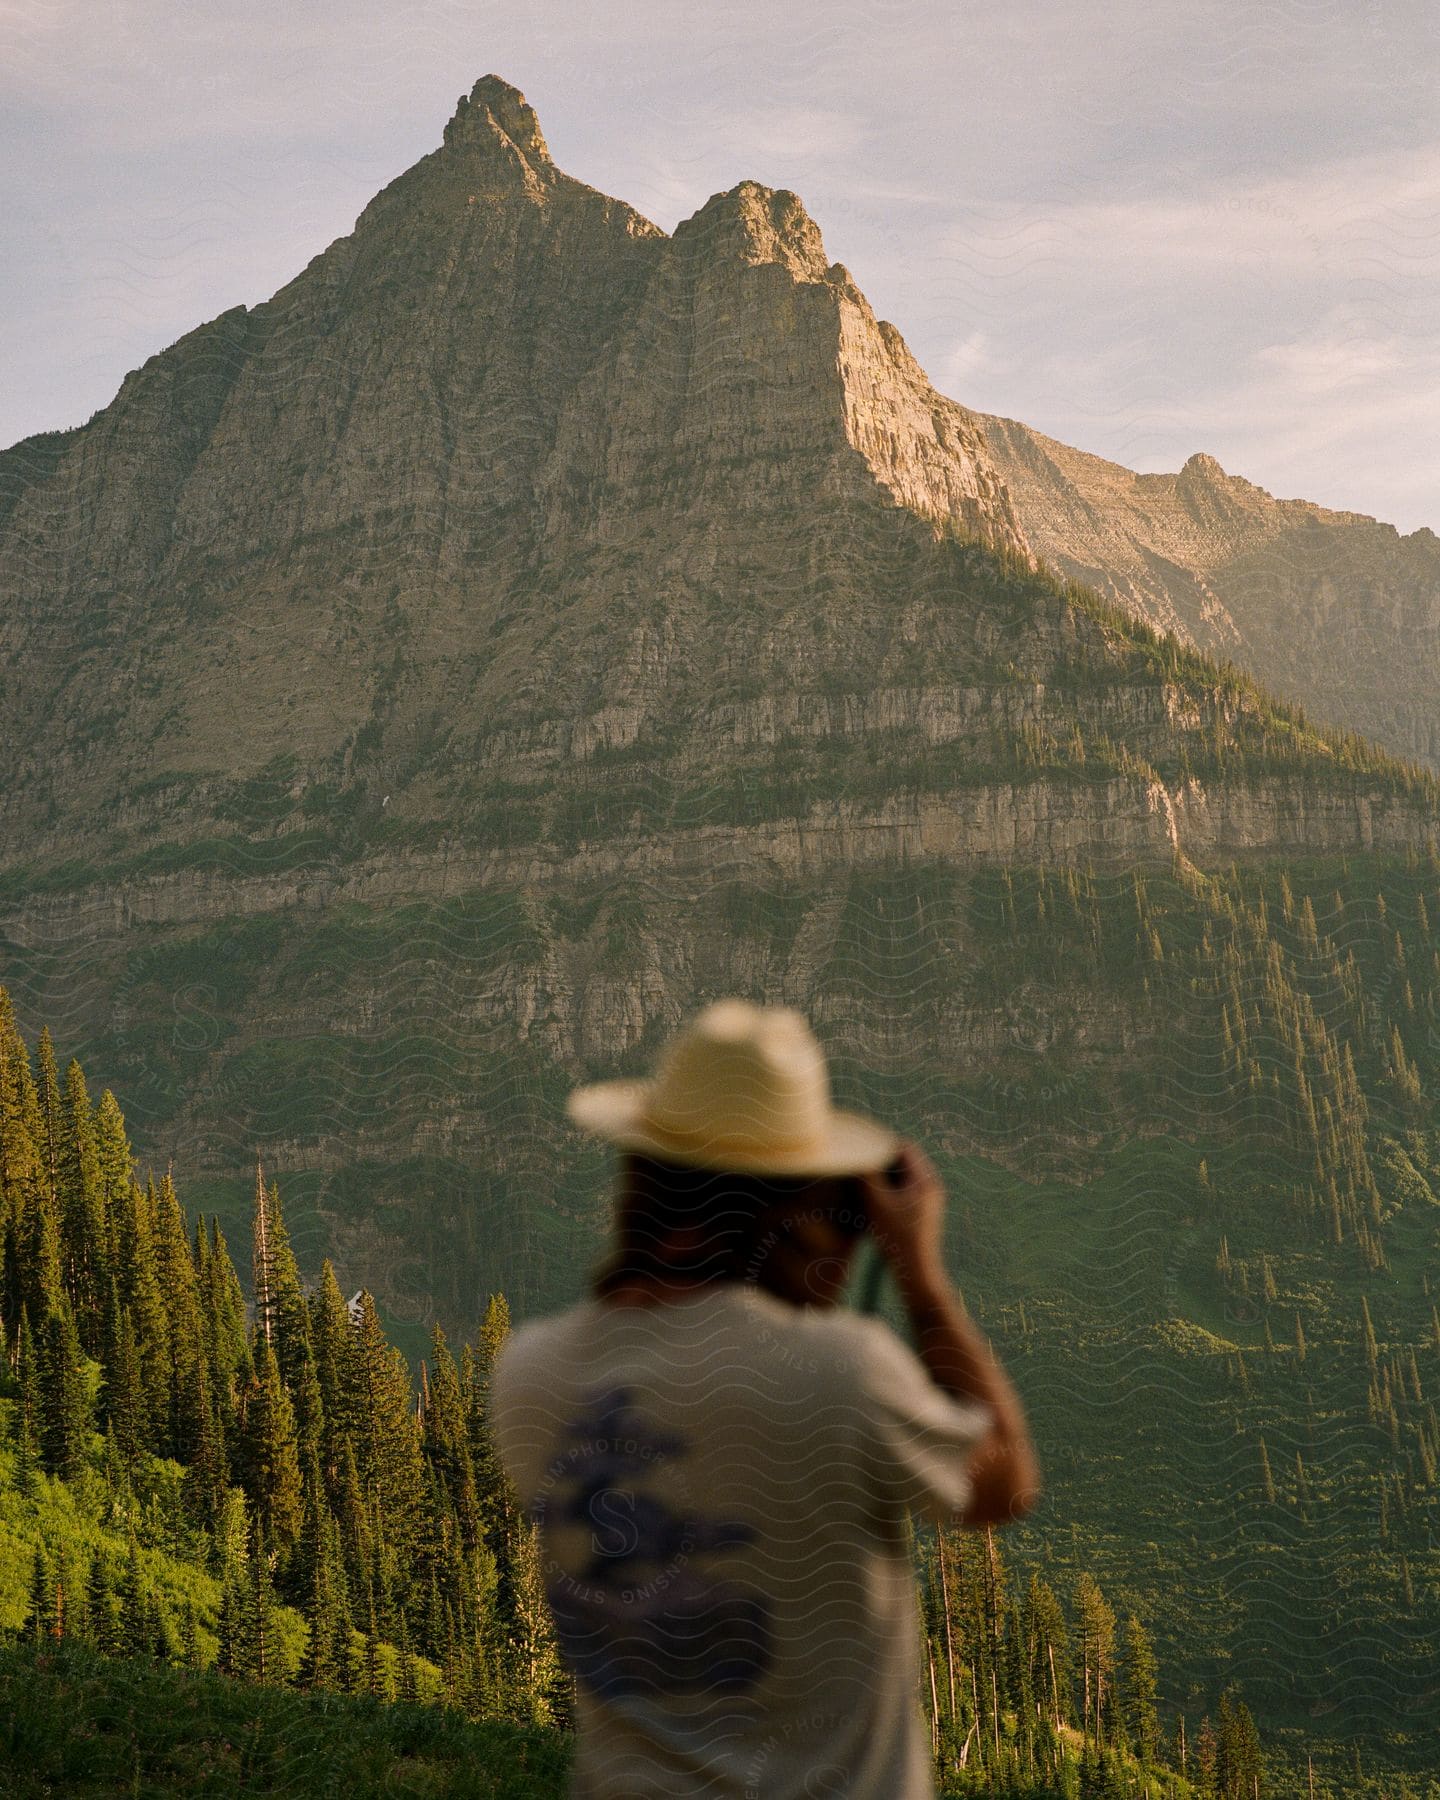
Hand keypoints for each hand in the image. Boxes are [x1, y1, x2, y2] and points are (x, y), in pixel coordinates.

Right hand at [857, 1140, 945, 1284]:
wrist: (916, 1271)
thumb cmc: (896, 1237)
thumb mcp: (877, 1203)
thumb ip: (868, 1177)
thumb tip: (856, 1155)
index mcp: (925, 1179)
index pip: (905, 1147)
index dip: (882, 1145)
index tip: (862, 1150)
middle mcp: (932, 1185)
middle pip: (906, 1159)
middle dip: (883, 1160)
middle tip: (861, 1164)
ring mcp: (930, 1198)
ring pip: (905, 1174)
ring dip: (886, 1174)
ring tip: (866, 1181)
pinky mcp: (925, 1209)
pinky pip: (907, 1188)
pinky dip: (892, 1188)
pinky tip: (875, 1197)